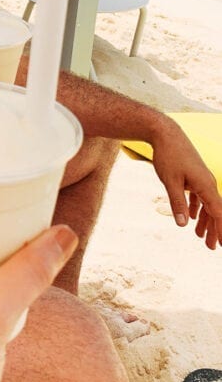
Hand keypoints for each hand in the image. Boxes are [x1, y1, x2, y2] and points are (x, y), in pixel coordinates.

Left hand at [151, 119, 221, 248]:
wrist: (166, 134)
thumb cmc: (168, 156)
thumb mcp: (170, 181)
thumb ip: (177, 202)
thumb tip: (182, 224)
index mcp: (205, 185)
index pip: (218, 212)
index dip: (221, 230)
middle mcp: (207, 183)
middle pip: (214, 211)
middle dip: (214, 230)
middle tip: (211, 248)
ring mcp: (201, 179)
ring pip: (206, 204)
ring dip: (204, 221)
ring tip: (200, 237)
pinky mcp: (193, 176)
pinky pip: (198, 196)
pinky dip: (196, 208)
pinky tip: (191, 218)